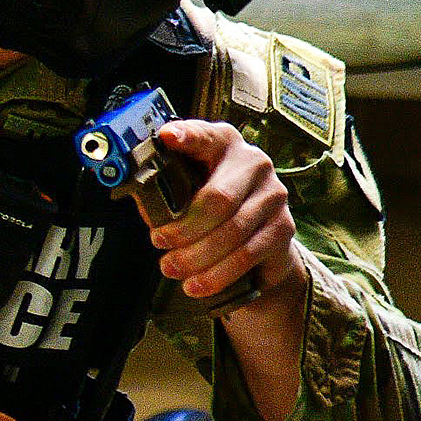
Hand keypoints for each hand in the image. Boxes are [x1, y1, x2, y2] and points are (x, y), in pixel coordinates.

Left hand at [150, 119, 297, 303]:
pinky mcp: (284, 226)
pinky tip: (197, 284)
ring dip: (197, 256)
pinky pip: (247, 254)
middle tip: (159, 243)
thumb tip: (137, 193)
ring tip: (171, 268)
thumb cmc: (206, 209)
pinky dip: (217, 274)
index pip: (204, 136)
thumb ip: (163, 189)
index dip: (186, 136)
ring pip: (232, 231)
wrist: (255, 243)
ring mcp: (273, 193)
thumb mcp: (182, 194)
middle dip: (184, 228)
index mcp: (222, 143)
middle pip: (218, 198)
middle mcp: (253, 162)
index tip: (166, 137)